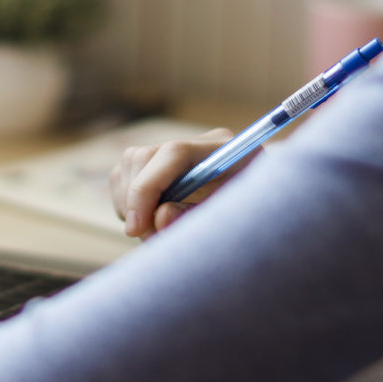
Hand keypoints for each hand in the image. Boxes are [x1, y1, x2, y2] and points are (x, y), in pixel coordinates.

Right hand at [108, 128, 236, 238]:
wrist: (257, 220)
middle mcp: (198, 144)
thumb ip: (196, 218)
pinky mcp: (160, 164)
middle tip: (147, 238)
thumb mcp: (229, 223)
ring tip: (150, 233)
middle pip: (144, 157)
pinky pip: (125, 175)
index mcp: (225, 150)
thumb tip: (160, 220)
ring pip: (129, 165)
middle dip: (135, 202)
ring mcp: (176, 151)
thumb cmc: (248, 223)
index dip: (147, 188)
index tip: (137, 227)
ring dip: (128, 204)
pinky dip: (126, 202)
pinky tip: (145, 221)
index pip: (174, 153)